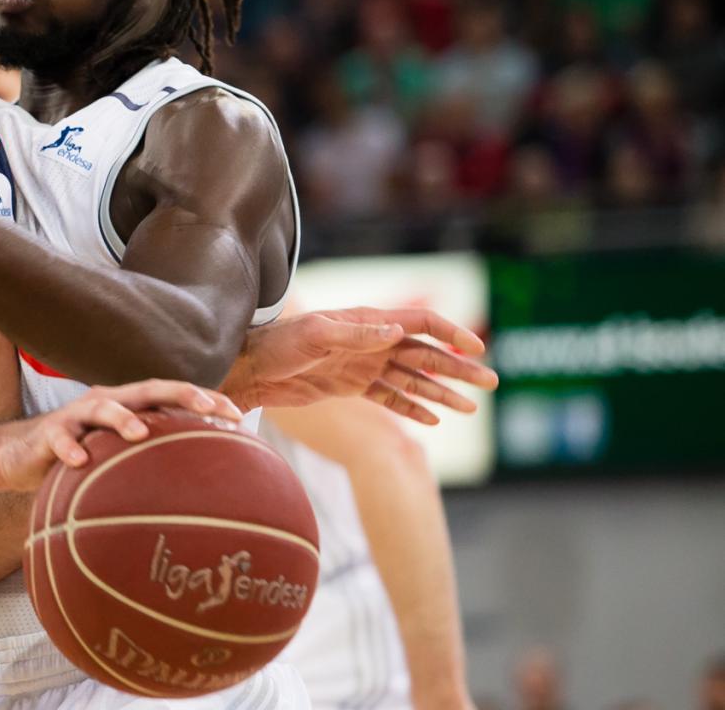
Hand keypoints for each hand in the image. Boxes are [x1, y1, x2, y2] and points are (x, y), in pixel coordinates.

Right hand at [0, 380, 241, 490]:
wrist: (20, 457)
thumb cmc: (82, 459)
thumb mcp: (119, 458)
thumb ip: (152, 462)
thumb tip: (203, 494)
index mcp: (129, 406)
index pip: (173, 396)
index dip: (205, 400)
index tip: (239, 416)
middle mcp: (107, 402)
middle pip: (147, 390)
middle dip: (179, 394)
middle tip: (206, 406)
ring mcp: (77, 416)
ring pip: (103, 408)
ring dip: (123, 417)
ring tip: (141, 433)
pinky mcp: (49, 433)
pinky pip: (60, 439)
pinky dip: (70, 448)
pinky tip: (80, 461)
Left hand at [224, 307, 497, 424]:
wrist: (248, 371)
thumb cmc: (277, 345)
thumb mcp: (313, 336)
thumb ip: (355, 334)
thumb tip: (396, 331)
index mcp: (366, 322)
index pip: (419, 323)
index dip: (450, 333)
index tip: (476, 348)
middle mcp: (370, 342)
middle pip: (425, 354)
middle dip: (458, 368)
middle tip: (491, 383)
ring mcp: (362, 366)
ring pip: (412, 380)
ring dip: (442, 392)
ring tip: (471, 408)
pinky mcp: (350, 388)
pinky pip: (389, 398)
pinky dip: (412, 408)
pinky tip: (434, 419)